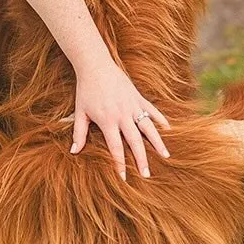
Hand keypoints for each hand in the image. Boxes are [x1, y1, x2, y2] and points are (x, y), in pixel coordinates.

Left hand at [67, 54, 170, 179]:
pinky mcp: (139, 97)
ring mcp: (133, 105)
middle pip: (135, 141)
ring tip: (166, 156)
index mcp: (107, 120)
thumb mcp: (80, 112)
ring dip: (158, 142)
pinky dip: (161, 120)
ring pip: (149, 127)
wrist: (96, 66)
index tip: (125, 178)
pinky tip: (169, 130)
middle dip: (142, 159)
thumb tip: (73, 152)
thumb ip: (79, 133)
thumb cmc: (86, 90)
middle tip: (147, 175)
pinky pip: (153, 110)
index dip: (120, 163)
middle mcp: (123, 115)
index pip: (116, 147)